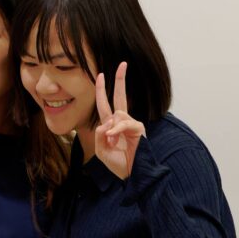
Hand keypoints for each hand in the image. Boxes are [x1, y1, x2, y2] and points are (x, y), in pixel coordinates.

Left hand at [94, 61, 145, 179]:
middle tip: (123, 63)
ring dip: (111, 131)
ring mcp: (131, 123)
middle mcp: (122, 121)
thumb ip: (99, 134)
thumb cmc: (117, 163)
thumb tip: (107, 122)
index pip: (105, 104)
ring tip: (114, 145)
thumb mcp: (101, 149)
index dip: (102, 90)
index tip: (101, 75)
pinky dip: (117, 131)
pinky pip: (124, 123)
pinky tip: (115, 139)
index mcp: (111, 125)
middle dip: (120, 80)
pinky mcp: (138, 128)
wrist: (131, 174)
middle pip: (120, 96)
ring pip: (116, 115)